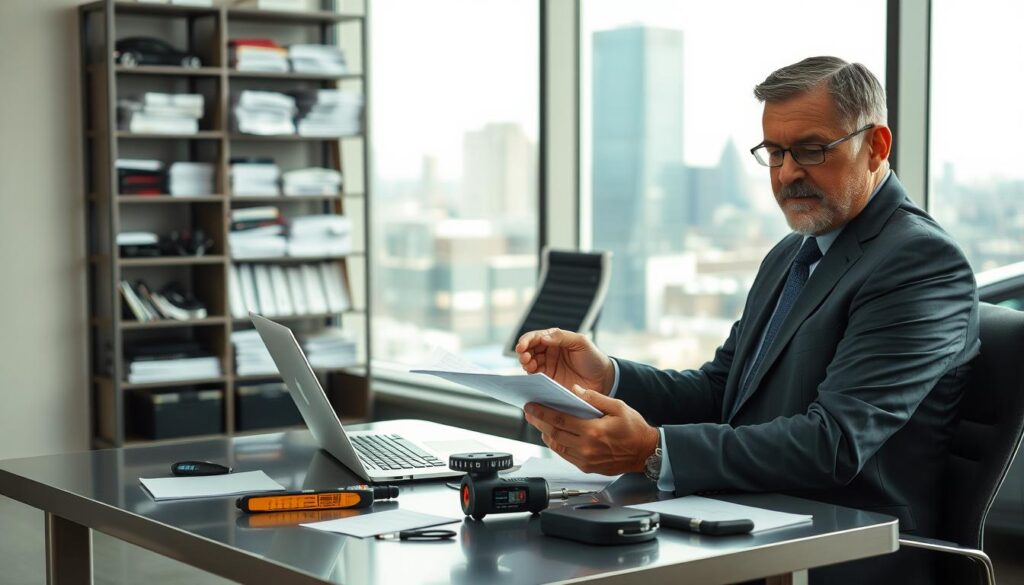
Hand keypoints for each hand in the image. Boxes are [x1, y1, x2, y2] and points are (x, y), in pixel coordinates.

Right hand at [515, 328, 614, 394]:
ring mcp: (547, 367)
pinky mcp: (548, 381)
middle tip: (525, 357)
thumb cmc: (594, 358)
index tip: (522, 346)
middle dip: (523, 352)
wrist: (603, 380)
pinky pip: (534, 378)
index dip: (527, 340)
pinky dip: (529, 376)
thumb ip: (562, 337)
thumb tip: (543, 338)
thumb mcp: (581, 342)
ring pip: (529, 363)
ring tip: (528, 365)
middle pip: (529, 350)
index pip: (536, 337)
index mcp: (555, 340)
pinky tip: (531, 376)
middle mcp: (548, 352)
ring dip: (525, 363)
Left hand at [524, 385, 660, 475]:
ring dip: (545, 434)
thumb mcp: (618, 407)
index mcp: (594, 431)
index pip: (560, 420)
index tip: (531, 406)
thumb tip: (575, 390)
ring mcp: (586, 460)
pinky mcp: (587, 467)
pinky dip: (556, 445)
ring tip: (538, 423)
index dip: (542, 413)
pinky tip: (553, 436)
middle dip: (539, 422)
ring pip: (557, 446)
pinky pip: (565, 456)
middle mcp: (587, 448)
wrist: (646, 453)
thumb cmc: (635, 429)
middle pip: (554, 434)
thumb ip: (595, 398)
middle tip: (529, 413)